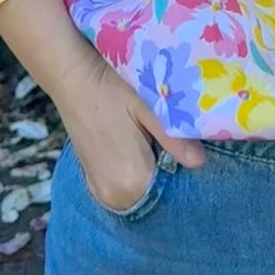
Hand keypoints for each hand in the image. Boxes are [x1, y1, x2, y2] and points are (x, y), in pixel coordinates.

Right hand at [54, 48, 204, 213]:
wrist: (73, 78)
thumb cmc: (112, 89)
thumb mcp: (149, 109)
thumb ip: (174, 138)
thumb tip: (200, 162)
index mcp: (132, 181)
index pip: (173, 187)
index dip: (181, 164)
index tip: (184, 143)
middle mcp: (115, 196)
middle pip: (156, 190)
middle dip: (166, 168)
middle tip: (165, 137)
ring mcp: (100, 191)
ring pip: (140, 189)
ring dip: (149, 170)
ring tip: (149, 138)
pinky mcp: (92, 182)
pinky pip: (124, 186)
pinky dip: (133, 171)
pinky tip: (135, 145)